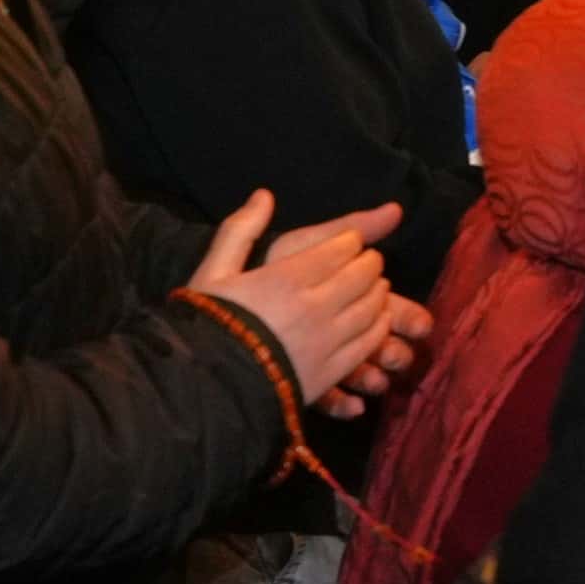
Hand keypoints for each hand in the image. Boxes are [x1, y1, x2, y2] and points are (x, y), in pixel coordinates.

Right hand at [189, 195, 410, 408]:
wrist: (205, 388)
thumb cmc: (207, 324)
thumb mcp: (213, 271)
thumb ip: (240, 230)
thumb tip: (264, 195)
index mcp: (287, 278)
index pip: (340, 249)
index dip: (352, 241)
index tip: (352, 241)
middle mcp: (314, 307)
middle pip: (362, 276)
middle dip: (370, 264)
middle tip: (369, 261)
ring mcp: (326, 342)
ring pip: (372, 309)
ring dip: (379, 293)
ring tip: (376, 287)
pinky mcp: (331, 373)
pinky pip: (368, 343)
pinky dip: (379, 327)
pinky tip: (376, 322)